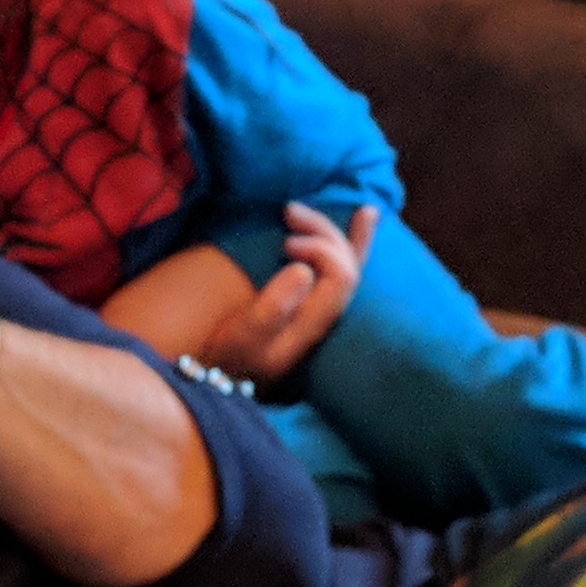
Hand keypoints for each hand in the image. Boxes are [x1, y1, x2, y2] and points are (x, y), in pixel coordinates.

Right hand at [196, 203, 379, 386]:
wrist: (219, 378)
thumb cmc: (227, 356)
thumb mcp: (243, 337)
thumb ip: (272, 308)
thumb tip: (304, 270)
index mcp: (314, 322)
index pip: (342, 276)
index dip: (322, 249)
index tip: (287, 241)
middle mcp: (325, 314)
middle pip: (347, 264)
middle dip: (323, 231)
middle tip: (288, 212)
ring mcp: (320, 308)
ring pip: (350, 261)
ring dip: (333, 229)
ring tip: (302, 208)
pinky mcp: (310, 302)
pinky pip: (344, 266)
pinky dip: (357, 237)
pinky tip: (366, 213)